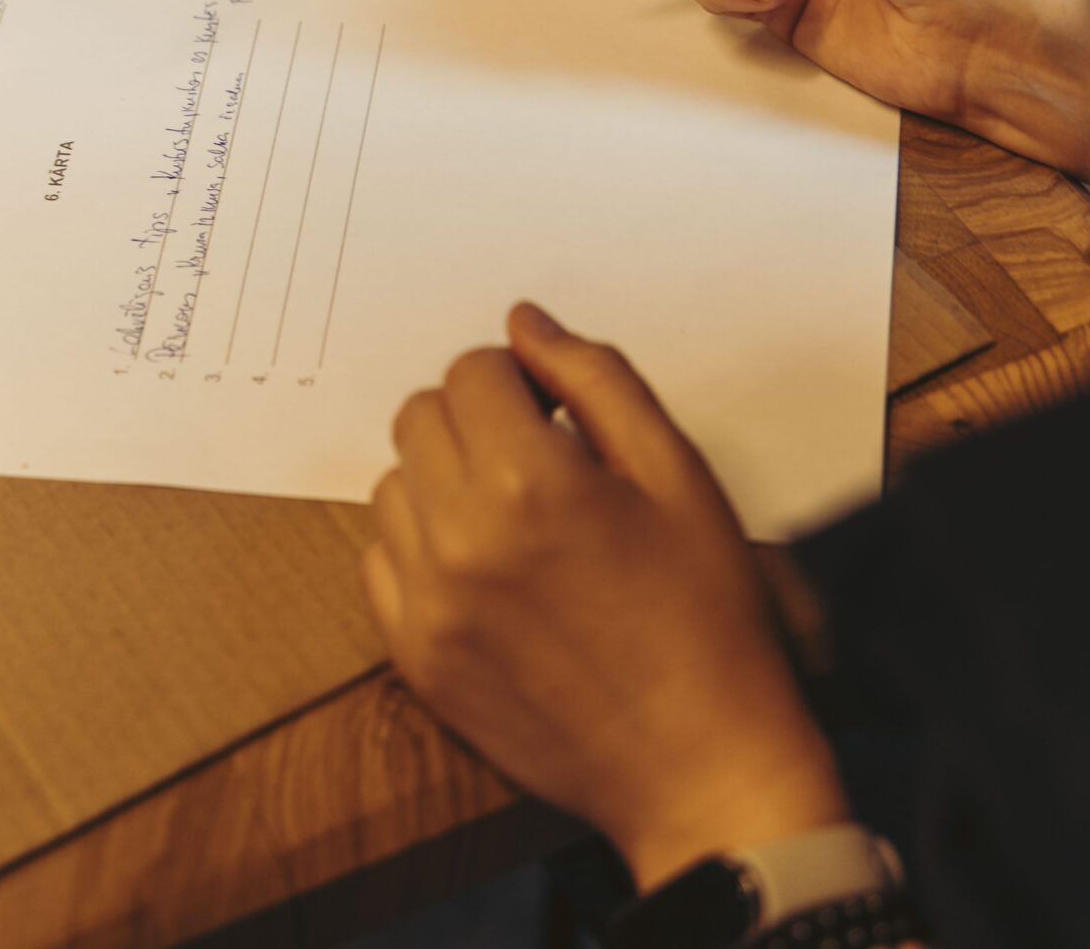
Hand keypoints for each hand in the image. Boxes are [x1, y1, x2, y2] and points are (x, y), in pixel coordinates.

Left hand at [363, 303, 848, 890]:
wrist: (702, 766)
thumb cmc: (708, 619)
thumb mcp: (677, 475)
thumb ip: (597, 381)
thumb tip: (525, 324)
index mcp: (530, 482)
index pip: (472, 372)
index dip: (519, 379)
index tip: (556, 411)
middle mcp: (461, 539)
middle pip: (419, 418)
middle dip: (475, 420)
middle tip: (540, 458)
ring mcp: (429, 605)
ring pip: (393, 486)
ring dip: (443, 482)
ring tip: (516, 520)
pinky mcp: (416, 660)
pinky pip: (381, 563)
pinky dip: (423, 552)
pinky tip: (488, 572)